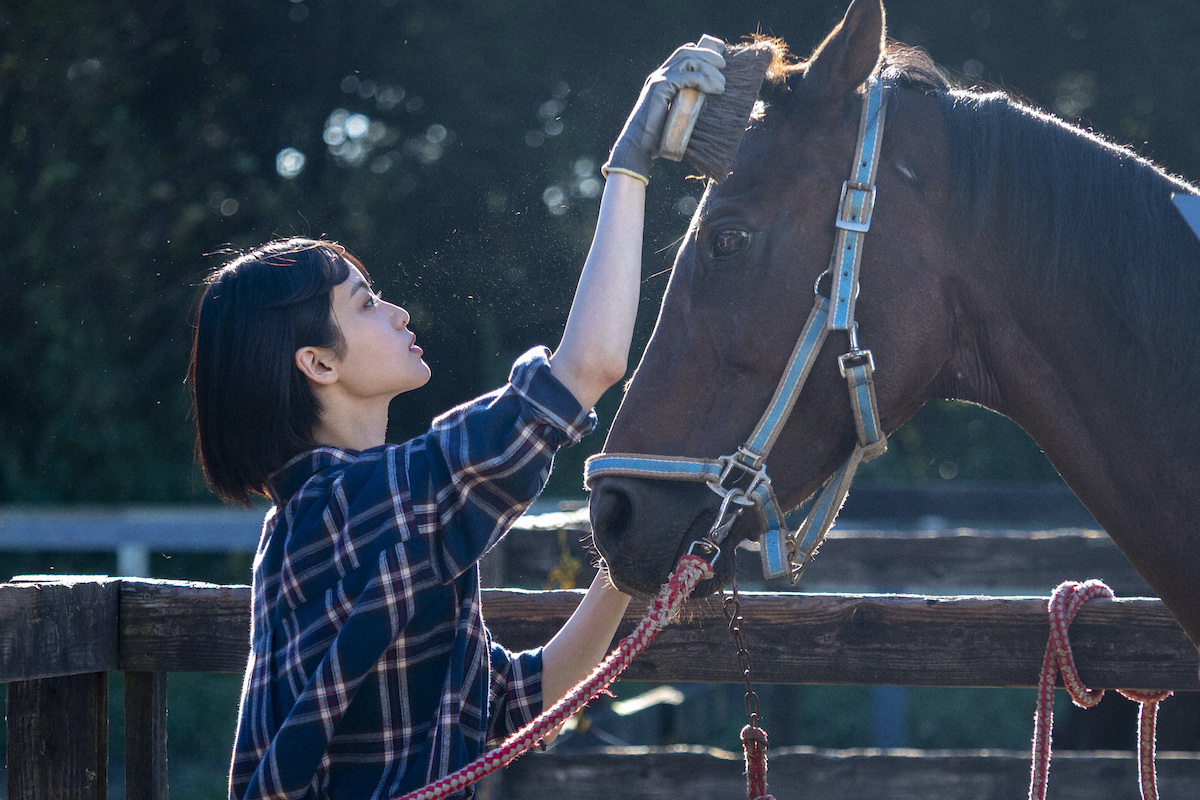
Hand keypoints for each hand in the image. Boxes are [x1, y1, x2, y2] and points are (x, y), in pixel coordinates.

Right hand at [603, 43, 725, 183]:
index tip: (717, 61)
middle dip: (708, 55)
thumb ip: (687, 106)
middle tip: (724, 65)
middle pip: (686, 53)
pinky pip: (687, 77)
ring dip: (709, 70)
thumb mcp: (676, 116)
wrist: (639, 146)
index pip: (681, 55)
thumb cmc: (658, 138)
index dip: (701, 52)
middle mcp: (658, 76)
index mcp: (661, 80)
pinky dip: (704, 80)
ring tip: (721, 84)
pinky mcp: (660, 88)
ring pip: (688, 61)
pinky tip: (715, 88)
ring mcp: (658, 80)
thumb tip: (707, 106)